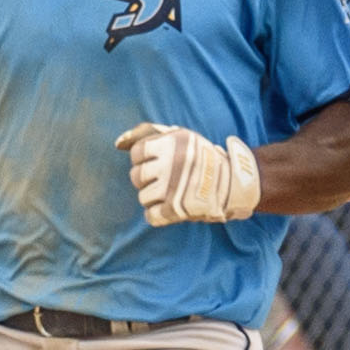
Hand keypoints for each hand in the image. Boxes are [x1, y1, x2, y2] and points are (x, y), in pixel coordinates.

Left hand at [117, 122, 258, 225]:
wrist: (232, 183)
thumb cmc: (199, 156)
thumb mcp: (178, 135)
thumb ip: (146, 133)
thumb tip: (118, 144)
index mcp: (171, 144)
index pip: (136, 153)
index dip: (145, 159)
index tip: (160, 161)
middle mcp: (171, 165)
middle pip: (136, 177)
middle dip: (148, 179)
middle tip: (167, 178)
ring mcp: (173, 189)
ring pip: (142, 197)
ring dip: (154, 197)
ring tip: (172, 192)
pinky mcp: (176, 210)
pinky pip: (150, 216)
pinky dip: (158, 214)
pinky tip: (172, 205)